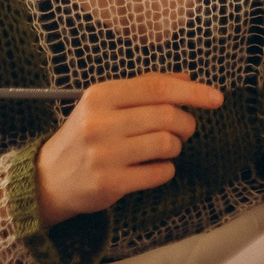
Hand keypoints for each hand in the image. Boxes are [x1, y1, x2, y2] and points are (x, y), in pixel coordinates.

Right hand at [35, 75, 223, 224]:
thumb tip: (186, 79)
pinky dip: (165, 169)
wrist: (48, 178)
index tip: (216, 99)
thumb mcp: (105, 104)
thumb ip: (144, 89)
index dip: (193, 92)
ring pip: (167, 144)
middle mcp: (99, 122)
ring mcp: (104, 155)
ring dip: (175, 147)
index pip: (158, 87)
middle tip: (183, 131)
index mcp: (100, 95)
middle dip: (186, 124)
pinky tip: (152, 168)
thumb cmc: (84, 136)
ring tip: (163, 149)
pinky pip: (160, 173)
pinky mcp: (109, 184)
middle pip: (167, 116)